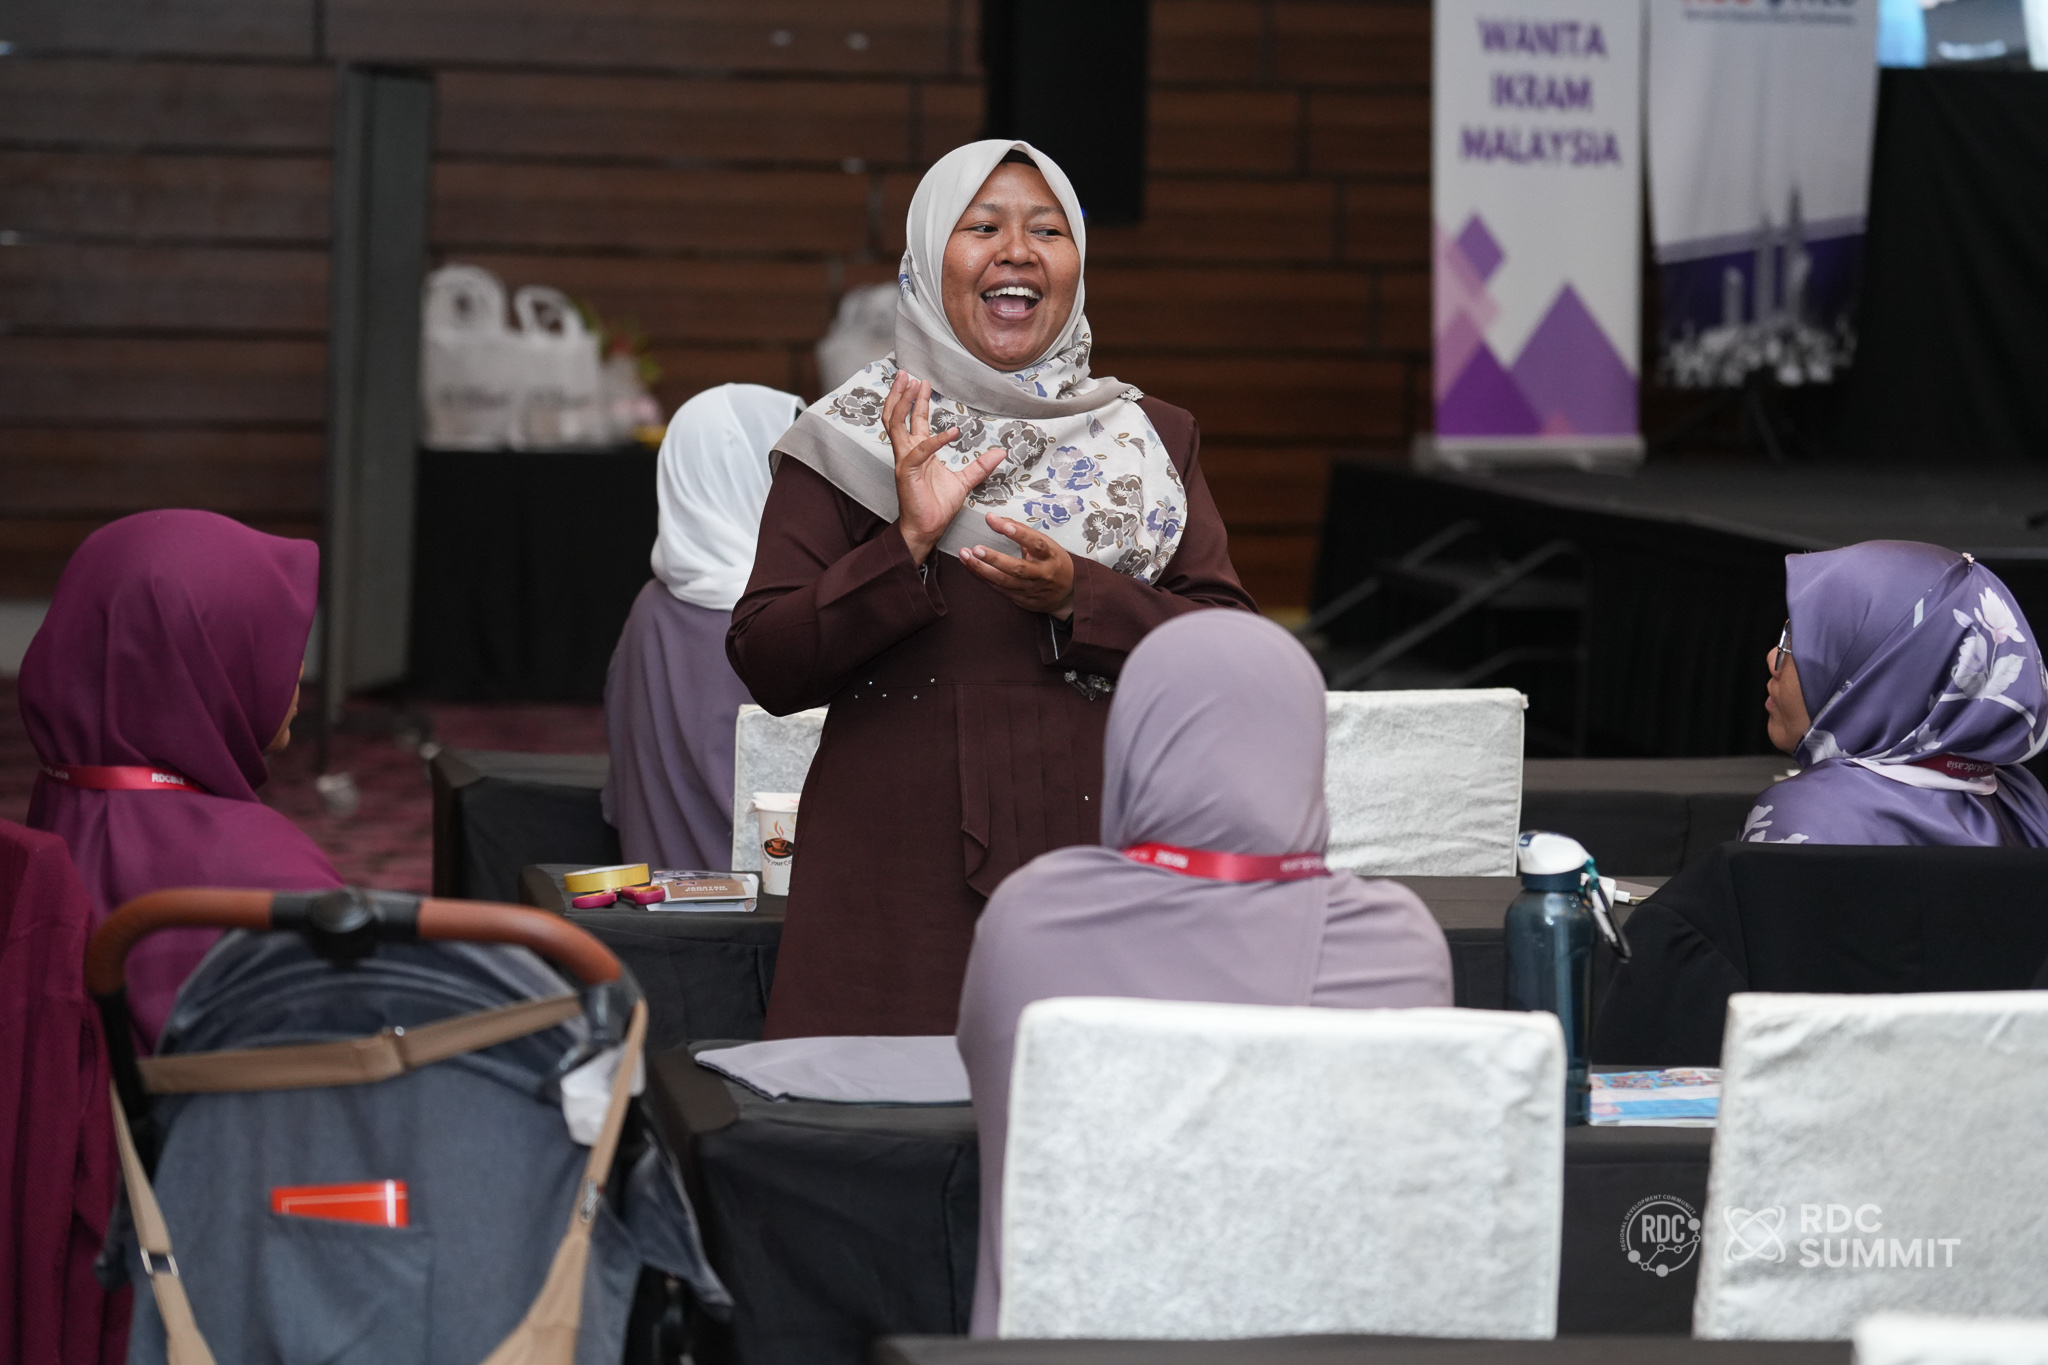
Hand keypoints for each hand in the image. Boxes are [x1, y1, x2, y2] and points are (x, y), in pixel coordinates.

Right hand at [886, 370, 1004, 564]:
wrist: (927, 529)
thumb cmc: (937, 507)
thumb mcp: (965, 481)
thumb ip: (980, 466)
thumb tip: (1000, 453)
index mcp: (918, 452)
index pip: (913, 420)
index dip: (916, 401)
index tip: (922, 383)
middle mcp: (907, 453)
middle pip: (896, 416)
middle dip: (900, 394)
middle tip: (907, 374)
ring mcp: (904, 462)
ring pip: (895, 426)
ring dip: (903, 404)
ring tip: (912, 386)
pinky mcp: (906, 474)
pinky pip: (918, 452)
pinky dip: (934, 441)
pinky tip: (951, 432)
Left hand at [959, 514, 1075, 619]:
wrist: (1068, 594)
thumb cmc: (1055, 563)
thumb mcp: (1047, 545)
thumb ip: (1023, 532)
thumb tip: (996, 518)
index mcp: (1050, 556)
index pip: (1036, 543)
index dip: (1020, 534)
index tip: (1003, 524)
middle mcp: (1041, 573)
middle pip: (1017, 567)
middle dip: (995, 558)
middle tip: (976, 548)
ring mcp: (1030, 589)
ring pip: (1004, 581)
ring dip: (982, 569)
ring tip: (965, 556)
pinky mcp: (1021, 599)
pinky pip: (999, 589)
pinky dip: (983, 577)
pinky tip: (971, 567)